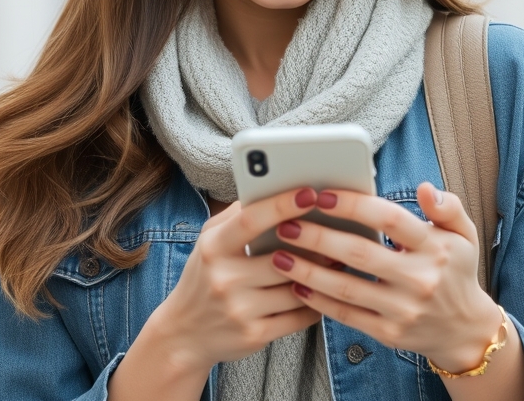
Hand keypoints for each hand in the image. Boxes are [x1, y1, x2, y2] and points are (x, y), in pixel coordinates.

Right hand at [141, 187, 324, 374]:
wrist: (185, 333)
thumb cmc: (203, 278)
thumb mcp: (208, 242)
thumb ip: (236, 216)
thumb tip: (270, 189)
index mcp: (214, 248)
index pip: (250, 220)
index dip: (282, 204)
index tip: (310, 193)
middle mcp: (224, 278)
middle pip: (283, 258)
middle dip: (314, 247)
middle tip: (338, 233)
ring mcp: (240, 309)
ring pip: (296, 288)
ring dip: (321, 275)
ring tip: (337, 262)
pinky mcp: (255, 335)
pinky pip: (299, 317)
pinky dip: (315, 303)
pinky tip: (321, 293)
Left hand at [266, 182, 502, 372]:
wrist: (465, 330)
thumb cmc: (456, 272)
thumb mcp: (464, 235)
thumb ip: (447, 207)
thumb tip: (425, 188)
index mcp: (436, 247)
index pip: (389, 219)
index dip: (353, 205)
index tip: (321, 194)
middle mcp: (420, 278)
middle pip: (360, 253)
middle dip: (318, 236)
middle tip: (286, 224)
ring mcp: (404, 309)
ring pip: (346, 287)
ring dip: (308, 270)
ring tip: (279, 254)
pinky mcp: (389, 333)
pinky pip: (347, 315)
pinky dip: (319, 301)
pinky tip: (297, 285)